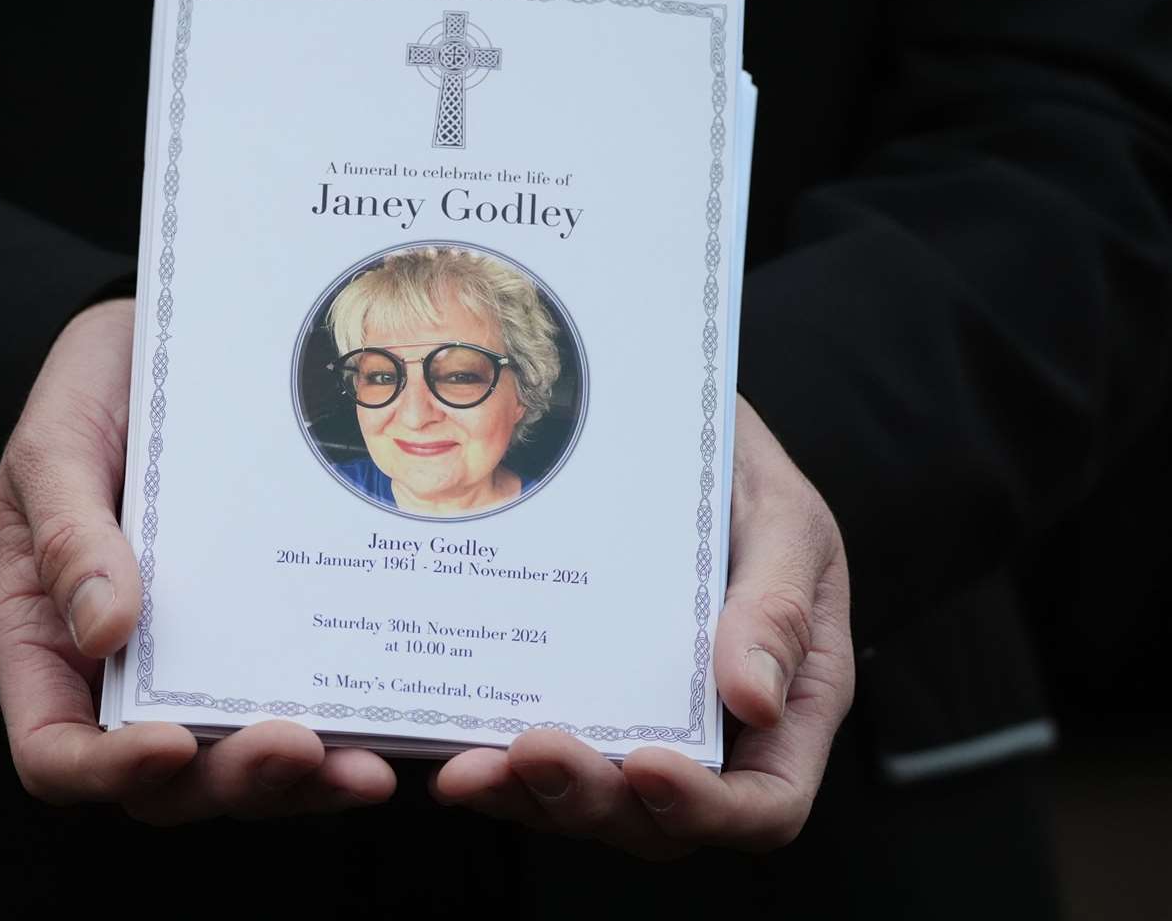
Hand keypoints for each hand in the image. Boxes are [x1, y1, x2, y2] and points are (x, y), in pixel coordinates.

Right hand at [0, 298, 396, 822]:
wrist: (172, 341)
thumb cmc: (91, 393)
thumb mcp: (55, 448)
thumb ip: (66, 536)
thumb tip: (103, 631)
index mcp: (44, 640)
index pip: (56, 752)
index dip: (108, 772)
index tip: (170, 744)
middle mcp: (121, 672)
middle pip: (165, 782)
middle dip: (231, 781)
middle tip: (298, 748)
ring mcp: (201, 660)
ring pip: (241, 762)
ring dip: (302, 781)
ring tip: (363, 766)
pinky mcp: (270, 634)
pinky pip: (302, 701)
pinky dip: (343, 726)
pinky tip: (391, 720)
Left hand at [431, 396, 854, 856]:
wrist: (657, 421)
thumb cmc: (739, 470)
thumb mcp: (784, 521)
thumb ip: (778, 608)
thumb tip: (756, 700)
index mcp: (786, 700)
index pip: (764, 802)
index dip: (707, 809)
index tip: (648, 765)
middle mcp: (711, 729)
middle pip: (660, 819)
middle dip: (594, 801)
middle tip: (535, 753)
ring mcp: (635, 717)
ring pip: (588, 801)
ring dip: (529, 796)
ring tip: (475, 767)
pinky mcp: (572, 693)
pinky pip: (536, 757)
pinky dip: (495, 765)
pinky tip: (454, 748)